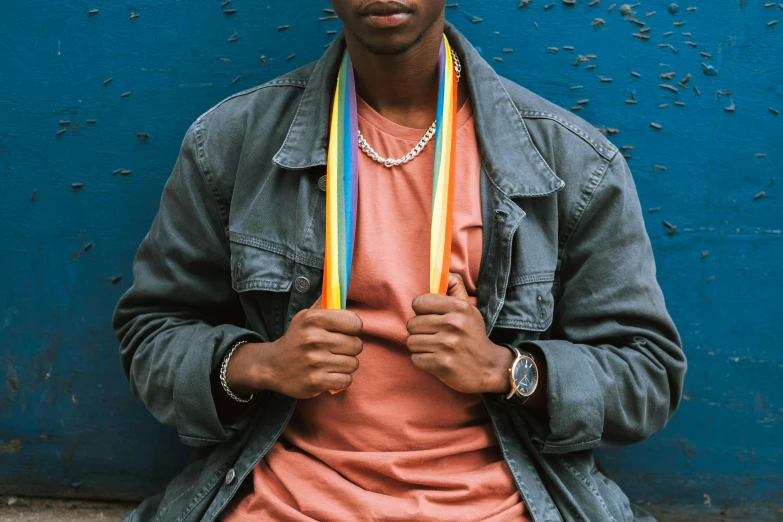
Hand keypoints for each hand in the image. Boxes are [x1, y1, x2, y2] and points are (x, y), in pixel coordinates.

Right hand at [225, 296, 362, 398]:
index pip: (354, 322)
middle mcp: (314, 339)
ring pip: (353, 364)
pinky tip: (329, 374)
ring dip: (346, 365)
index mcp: (313, 319)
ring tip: (332, 362)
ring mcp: (315, 362)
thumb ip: (326, 303)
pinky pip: (346, 380)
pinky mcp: (316, 382)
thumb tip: (341, 283)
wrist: (272, 366)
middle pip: (356, 345)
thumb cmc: (297, 339)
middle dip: (350, 349)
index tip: (346, 332)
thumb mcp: (306, 316)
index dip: (353, 329)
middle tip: (337, 349)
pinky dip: (341, 379)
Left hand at [405, 273, 512, 394]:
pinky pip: (415, 359)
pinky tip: (436, 359)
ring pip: (411, 342)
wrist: (488, 368)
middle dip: (420, 331)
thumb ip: (455, 288)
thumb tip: (443, 271)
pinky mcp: (441, 364)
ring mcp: (447, 345)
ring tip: (435, 347)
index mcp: (459, 308)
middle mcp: (453, 324)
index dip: (421, 311)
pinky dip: (423, 360)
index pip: (419, 302)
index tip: (430, 316)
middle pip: (412, 324)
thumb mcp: (469, 308)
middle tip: (434, 335)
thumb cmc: (473, 335)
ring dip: (420, 346)